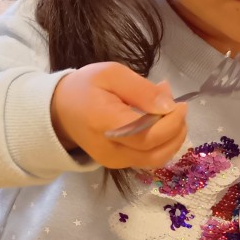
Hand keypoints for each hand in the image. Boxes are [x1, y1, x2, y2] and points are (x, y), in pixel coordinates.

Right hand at [51, 62, 187, 169]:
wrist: (59, 110)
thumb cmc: (85, 87)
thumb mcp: (111, 74)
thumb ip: (141, 89)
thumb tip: (169, 106)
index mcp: (105, 124)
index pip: (148, 135)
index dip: (171, 123)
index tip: (180, 103)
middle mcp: (110, 150)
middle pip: (156, 152)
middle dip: (176, 130)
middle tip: (177, 107)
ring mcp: (114, 162)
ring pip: (156, 159)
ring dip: (172, 139)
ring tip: (169, 114)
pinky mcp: (118, 165)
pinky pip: (148, 158)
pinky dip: (162, 143)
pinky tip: (158, 123)